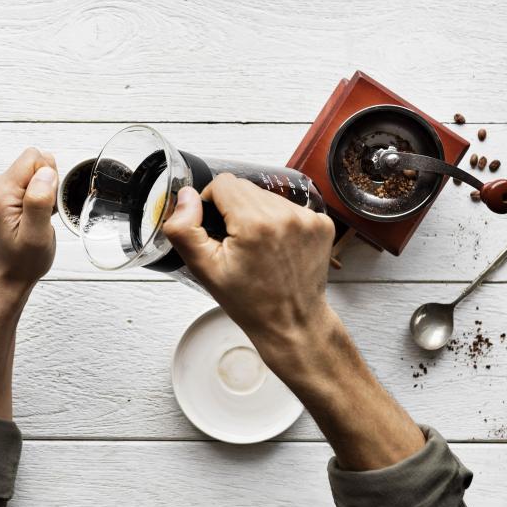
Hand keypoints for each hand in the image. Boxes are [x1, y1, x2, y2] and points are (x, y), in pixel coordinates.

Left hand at [0, 148, 58, 306]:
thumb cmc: (21, 261)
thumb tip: (46, 172)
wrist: (6, 277)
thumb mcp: (36, 236)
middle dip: (48, 184)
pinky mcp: (2, 194)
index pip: (34, 158)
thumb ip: (40, 201)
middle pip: (34, 161)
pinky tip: (33, 216)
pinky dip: (38, 196)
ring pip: (34, 171)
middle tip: (42, 214)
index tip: (45, 206)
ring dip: (44, 191)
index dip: (49, 180)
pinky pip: (29, 181)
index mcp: (0, 192)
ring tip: (38, 217)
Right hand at [164, 174, 425, 470]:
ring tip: (258, 247)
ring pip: (267, 196)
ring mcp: (308, 218)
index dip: (212, 203)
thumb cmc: (250, 302)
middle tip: (236, 243)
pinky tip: (276, 247)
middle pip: (246, 188)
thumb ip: (184, 230)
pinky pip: (288, 206)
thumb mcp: (205, 270)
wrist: (292, 323)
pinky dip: (278, 221)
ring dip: (256, 214)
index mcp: (255, 223)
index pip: (224, 183)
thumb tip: (186, 197)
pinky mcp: (322, 223)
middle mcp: (286, 214)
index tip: (217, 230)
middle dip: (234, 210)